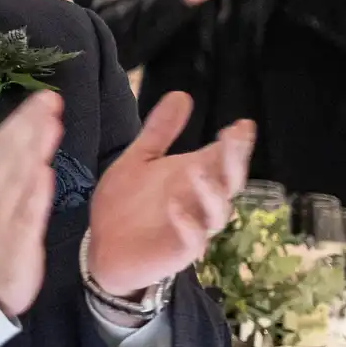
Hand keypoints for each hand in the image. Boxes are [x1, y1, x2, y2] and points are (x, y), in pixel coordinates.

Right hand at [0, 92, 64, 316]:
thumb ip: (9, 174)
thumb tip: (29, 137)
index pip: (1, 147)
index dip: (21, 121)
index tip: (43, 99)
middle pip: (7, 157)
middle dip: (28, 127)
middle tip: (50, 101)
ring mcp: (0, 224)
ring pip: (14, 182)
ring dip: (32, 151)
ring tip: (50, 126)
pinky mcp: (15, 248)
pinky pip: (23, 220)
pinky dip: (32, 197)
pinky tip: (44, 176)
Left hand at [86, 92, 254, 296]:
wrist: (103, 246)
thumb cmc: (126, 203)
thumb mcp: (139, 160)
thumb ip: (160, 132)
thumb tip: (181, 94)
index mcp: (195, 176)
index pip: (224, 158)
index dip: (236, 143)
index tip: (242, 124)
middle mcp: (200, 202)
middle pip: (229, 182)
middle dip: (233, 161)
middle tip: (232, 138)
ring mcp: (192, 228)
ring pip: (216, 213)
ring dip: (210, 193)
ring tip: (196, 171)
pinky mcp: (177, 253)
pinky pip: (191, 243)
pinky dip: (187, 226)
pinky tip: (175, 208)